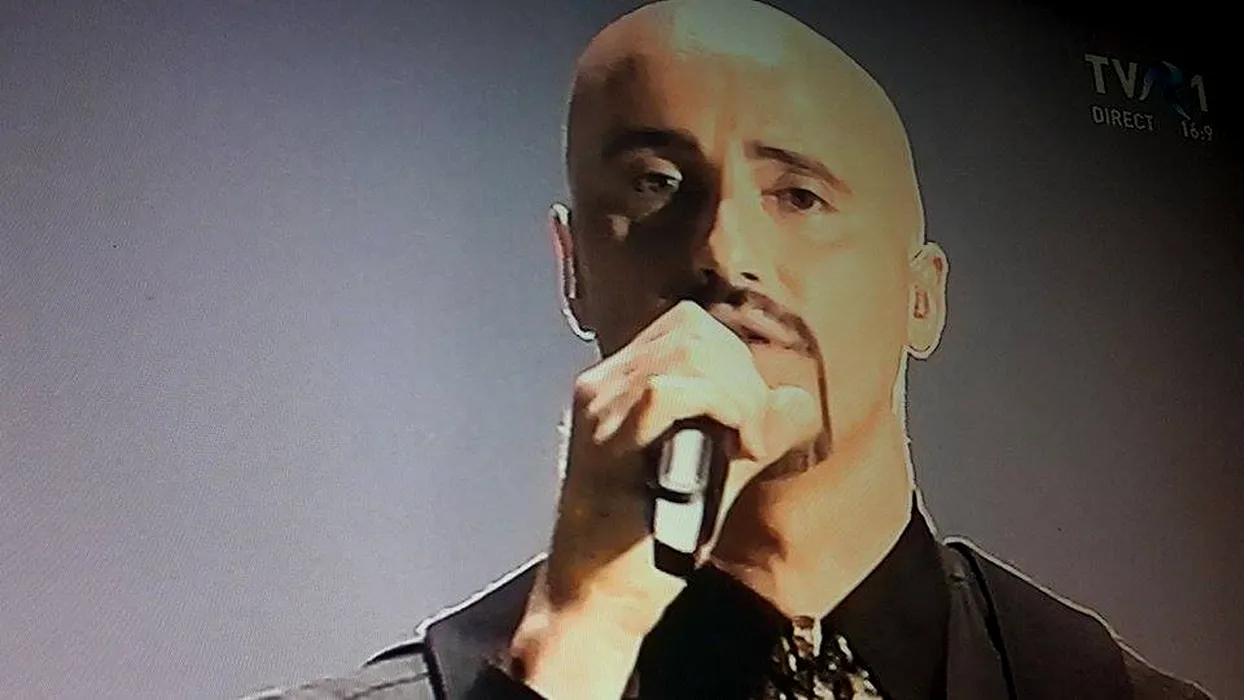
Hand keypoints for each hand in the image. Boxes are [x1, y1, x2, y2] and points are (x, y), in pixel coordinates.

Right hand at [506, 301, 819, 698]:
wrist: (597, 602)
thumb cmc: (646, 548)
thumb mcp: (712, 479)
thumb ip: (749, 435)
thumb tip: (796, 402)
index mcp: (622, 386)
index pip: (689, 327)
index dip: (736, 359)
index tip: (753, 418)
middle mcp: (603, 386)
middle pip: (694, 330)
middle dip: (744, 376)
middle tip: (752, 438)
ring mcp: (599, 408)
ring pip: (686, 351)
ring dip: (737, 394)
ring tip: (744, 446)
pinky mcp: (603, 440)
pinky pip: (668, 393)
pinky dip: (720, 409)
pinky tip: (736, 448)